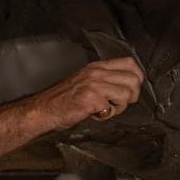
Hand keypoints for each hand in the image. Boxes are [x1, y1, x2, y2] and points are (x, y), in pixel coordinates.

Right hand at [25, 58, 145, 131]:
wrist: (43, 109)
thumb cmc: (62, 98)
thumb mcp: (85, 80)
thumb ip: (105, 79)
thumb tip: (127, 85)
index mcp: (97, 67)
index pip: (130, 63)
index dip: (136, 78)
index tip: (129, 90)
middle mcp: (96, 73)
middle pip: (134, 80)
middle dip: (130, 96)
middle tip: (116, 103)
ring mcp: (94, 85)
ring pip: (126, 94)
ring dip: (118, 107)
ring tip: (104, 109)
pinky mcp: (90, 99)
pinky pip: (111, 109)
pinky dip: (105, 116)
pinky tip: (94, 114)